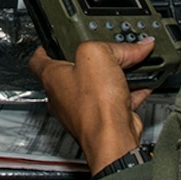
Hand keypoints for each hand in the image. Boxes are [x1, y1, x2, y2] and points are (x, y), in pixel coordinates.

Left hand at [29, 39, 156, 174]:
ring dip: (114, 74)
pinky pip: (116, 100)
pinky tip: (141, 84)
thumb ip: (112, 46)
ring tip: (128, 64)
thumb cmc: (95, 106)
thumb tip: (132, 46)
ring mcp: (83, 109)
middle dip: (92, 59)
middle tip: (107, 49)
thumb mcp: (97, 55)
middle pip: (75, 70)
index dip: (47, 46)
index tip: (56, 40)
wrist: (114, 139)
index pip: (38, 59)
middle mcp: (64, 96)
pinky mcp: (103, 119)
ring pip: (98, 85)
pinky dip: (129, 91)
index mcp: (52, 78)